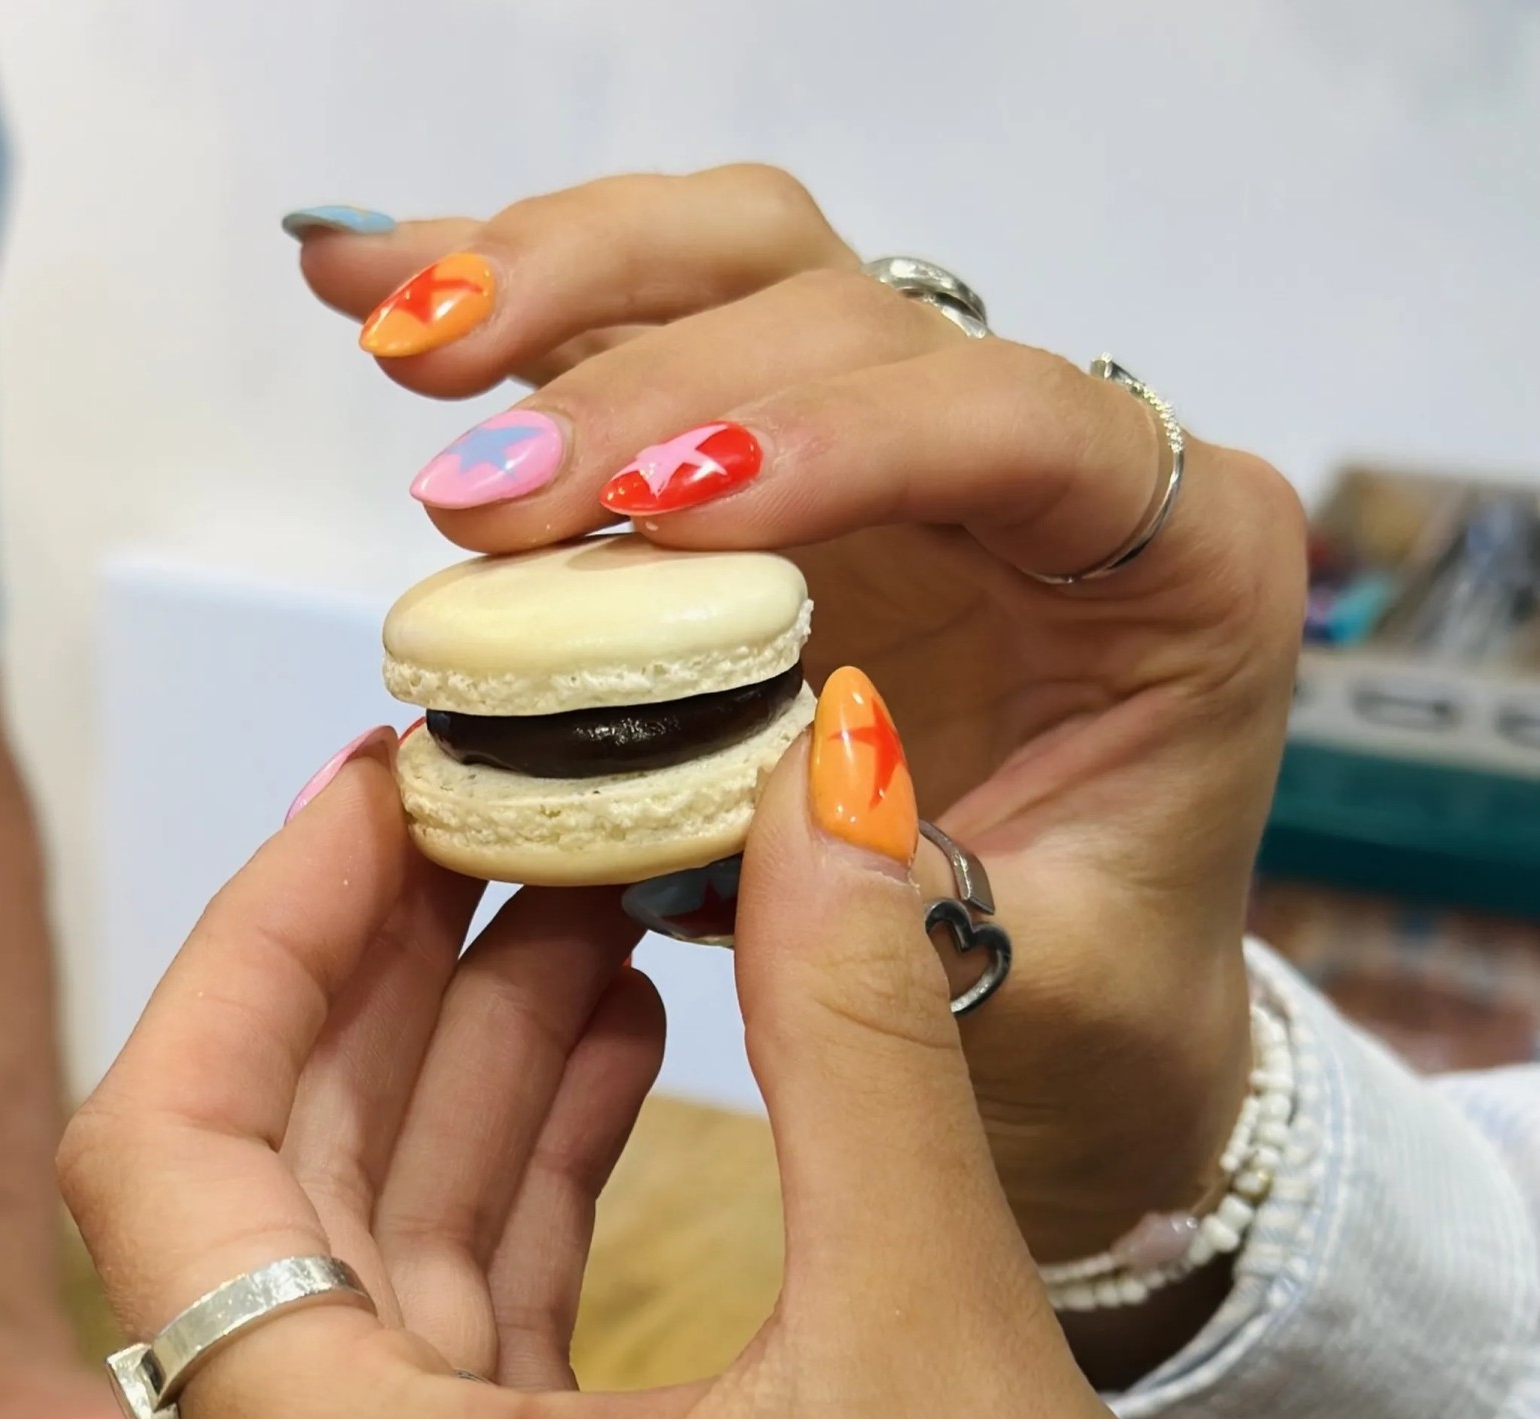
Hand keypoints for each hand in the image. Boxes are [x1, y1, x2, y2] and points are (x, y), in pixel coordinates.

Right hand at [297, 169, 1305, 1286]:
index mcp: (1180, 561)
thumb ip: (916, 901)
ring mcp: (915, 438)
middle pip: (844, 305)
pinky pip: (656, 337)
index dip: (831, 437)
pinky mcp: (795, 461)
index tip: (659, 513)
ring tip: (400, 347)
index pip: (1009, 421)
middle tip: (486, 495)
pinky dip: (515, 309)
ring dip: (560, 288)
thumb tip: (765, 787)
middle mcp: (1055, 458)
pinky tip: (368, 279)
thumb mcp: (1034, 983)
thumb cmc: (1089, 1006)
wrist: (1084, 1019)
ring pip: (741, 270)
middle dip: (651, 382)